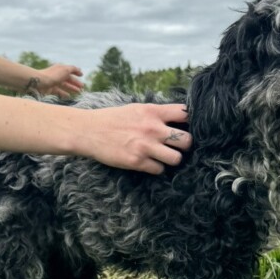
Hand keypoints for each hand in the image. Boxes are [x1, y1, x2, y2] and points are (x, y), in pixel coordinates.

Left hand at [33, 64, 83, 97]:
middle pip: (68, 79)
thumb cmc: (54, 75)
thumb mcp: (65, 69)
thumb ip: (73, 69)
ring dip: (72, 88)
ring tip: (78, 92)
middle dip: (75, 83)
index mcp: (61, 69)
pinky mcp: (50, 89)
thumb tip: (80, 69)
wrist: (40, 82)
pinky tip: (68, 96)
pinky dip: (64, 94)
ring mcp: (53, 82)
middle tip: (82, 88)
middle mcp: (57, 75)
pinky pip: (59, 92)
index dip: (76, 73)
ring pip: (64, 85)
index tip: (82, 76)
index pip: (70, 70)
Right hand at [75, 102, 191, 173]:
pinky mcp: (137, 162)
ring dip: (172, 159)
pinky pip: (159, 170)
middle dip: (185, 145)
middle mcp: (152, 128)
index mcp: (153, 112)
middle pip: (187, 141)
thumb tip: (178, 118)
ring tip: (164, 156)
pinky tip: (149, 162)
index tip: (188, 127)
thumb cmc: (112, 119)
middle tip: (177, 146)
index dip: (191, 122)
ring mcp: (146, 146)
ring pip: (176, 159)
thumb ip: (156, 113)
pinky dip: (156, 168)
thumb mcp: (136, 108)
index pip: (185, 114)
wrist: (88, 131)